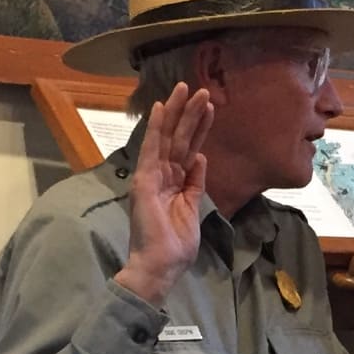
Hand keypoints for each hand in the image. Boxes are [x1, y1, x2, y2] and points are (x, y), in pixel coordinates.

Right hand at [115, 83, 214, 306]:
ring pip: (166, 138)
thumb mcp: (193, 208)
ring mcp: (151, 176)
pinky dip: (155, 128)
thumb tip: (201, 159)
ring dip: (178, 113)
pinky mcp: (144, 180)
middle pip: (178, 139)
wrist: (160, 265)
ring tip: (188, 88)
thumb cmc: (176, 246)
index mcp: (174, 184)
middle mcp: (161, 176)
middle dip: (189, 114)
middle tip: (201, 89)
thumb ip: (196, 184)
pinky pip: (150, 149)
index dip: (199, 129)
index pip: (188, 151)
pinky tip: (161, 107)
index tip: (209, 109)